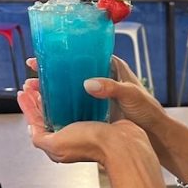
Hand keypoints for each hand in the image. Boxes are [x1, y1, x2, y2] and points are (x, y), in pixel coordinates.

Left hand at [17, 79, 146, 164]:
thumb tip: (31, 129)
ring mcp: (83, 128)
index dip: (28, 107)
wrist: (122, 144)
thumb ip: (39, 138)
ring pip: (63, 109)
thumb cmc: (93, 145)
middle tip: (33, 84)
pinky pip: (80, 106)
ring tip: (49, 83)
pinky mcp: (96, 121)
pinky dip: (74, 97)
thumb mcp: (57, 143)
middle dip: (39, 99)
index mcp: (57, 143)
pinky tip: (73, 88)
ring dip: (55, 96)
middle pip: (48, 115)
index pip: (35, 123)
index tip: (23, 93)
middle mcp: (69, 137)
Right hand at [25, 54, 164, 131]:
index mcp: (113, 68)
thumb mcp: (131, 95)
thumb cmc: (148, 111)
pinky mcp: (95, 109)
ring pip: (70, 87)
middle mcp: (103, 78)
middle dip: (51, 70)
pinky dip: (60, 103)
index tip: (45, 54)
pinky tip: (47, 106)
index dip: (65, 54)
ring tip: (33, 89)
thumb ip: (112, 88)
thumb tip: (88, 83)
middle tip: (33, 71)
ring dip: (52, 88)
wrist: (154, 133)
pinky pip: (74, 103)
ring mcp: (98, 94)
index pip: (85, 55)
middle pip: (73, 70)